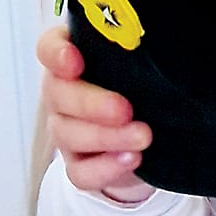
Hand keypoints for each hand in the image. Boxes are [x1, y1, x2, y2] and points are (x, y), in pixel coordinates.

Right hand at [36, 24, 154, 200]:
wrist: (151, 136)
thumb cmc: (141, 87)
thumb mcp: (142, 62)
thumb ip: (139, 47)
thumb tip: (167, 43)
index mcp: (71, 59)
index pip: (49, 48)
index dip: (56, 54)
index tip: (74, 61)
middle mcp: (62, 94)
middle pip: (58, 94)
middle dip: (91, 103)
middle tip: (124, 109)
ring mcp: (66, 131)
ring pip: (69, 135)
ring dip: (107, 137)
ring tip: (143, 136)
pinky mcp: (78, 165)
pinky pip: (81, 172)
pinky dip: (106, 168)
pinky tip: (132, 159)